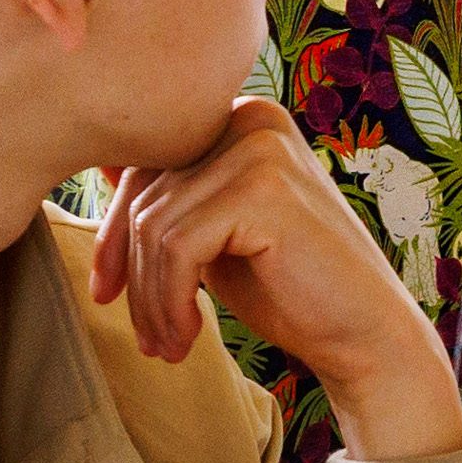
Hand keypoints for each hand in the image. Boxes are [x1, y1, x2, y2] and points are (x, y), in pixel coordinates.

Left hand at [99, 92, 461, 462]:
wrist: (364, 335)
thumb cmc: (290, 288)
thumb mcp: (213, 233)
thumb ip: (170, 195)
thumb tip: (96, 161)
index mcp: (241, 117)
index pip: (144, 164)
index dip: (115, 234)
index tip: (108, 293)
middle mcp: (252, 118)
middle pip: (143, 192)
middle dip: (131, 273)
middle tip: (146, 337)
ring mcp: (260, 149)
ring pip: (154, 225)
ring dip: (151, 299)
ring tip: (169, 345)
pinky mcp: (262, 190)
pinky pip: (176, 248)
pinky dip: (170, 301)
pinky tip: (189, 336)